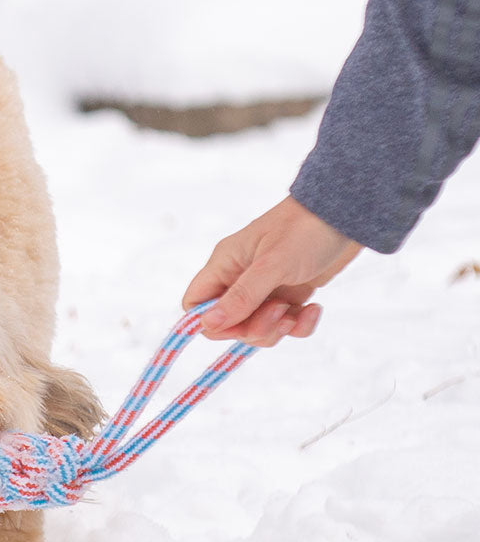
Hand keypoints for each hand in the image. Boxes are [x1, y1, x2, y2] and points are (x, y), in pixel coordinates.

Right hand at [182, 196, 362, 345]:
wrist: (346, 213)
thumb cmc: (304, 229)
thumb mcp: (272, 265)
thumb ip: (241, 297)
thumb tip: (207, 323)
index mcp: (225, 265)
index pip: (195, 303)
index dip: (211, 321)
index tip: (238, 323)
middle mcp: (240, 278)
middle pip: (229, 322)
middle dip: (254, 327)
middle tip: (279, 312)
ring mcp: (266, 287)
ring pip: (258, 327)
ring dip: (278, 328)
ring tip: (299, 311)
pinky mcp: (291, 293)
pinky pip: (286, 323)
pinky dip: (300, 324)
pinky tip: (314, 308)